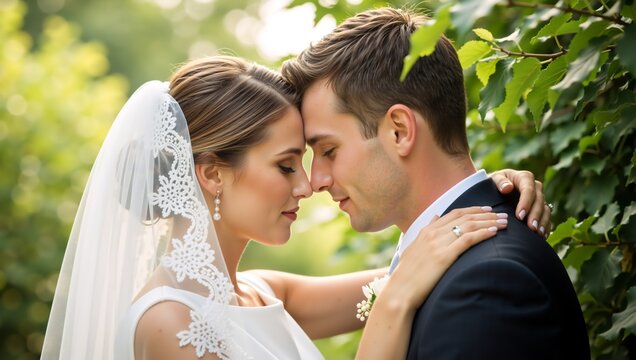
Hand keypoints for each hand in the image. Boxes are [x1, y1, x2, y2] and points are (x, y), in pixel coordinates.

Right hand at [387, 206, 507, 308]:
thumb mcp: (413, 248)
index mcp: (426, 230)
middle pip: (465, 217)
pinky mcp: (444, 256)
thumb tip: (435, 217)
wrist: (400, 291)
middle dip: (486, 214)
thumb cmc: (407, 274)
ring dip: (489, 222)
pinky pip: (468, 239)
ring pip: (469, 226)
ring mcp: (438, 244)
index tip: (487, 210)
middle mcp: (432, 233)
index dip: (473, 210)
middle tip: (503, 215)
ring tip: (505, 223)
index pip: (454, 214)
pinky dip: (483, 233)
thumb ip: (425, 232)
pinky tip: (494, 232)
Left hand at [490, 169, 550, 236]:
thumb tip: (507, 188)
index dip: (526, 203)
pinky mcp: (541, 208)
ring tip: (538, 233)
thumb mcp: (493, 179)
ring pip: (545, 209)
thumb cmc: (493, 184)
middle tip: (531, 228)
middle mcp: (535, 187)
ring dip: (543, 222)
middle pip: (539, 200)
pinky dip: (545, 226)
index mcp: (524, 178)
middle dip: (535, 215)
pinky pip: (547, 217)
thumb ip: (499, 181)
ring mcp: (539, 198)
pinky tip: (542, 235)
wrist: (496, 190)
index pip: (528, 189)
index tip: (519, 216)